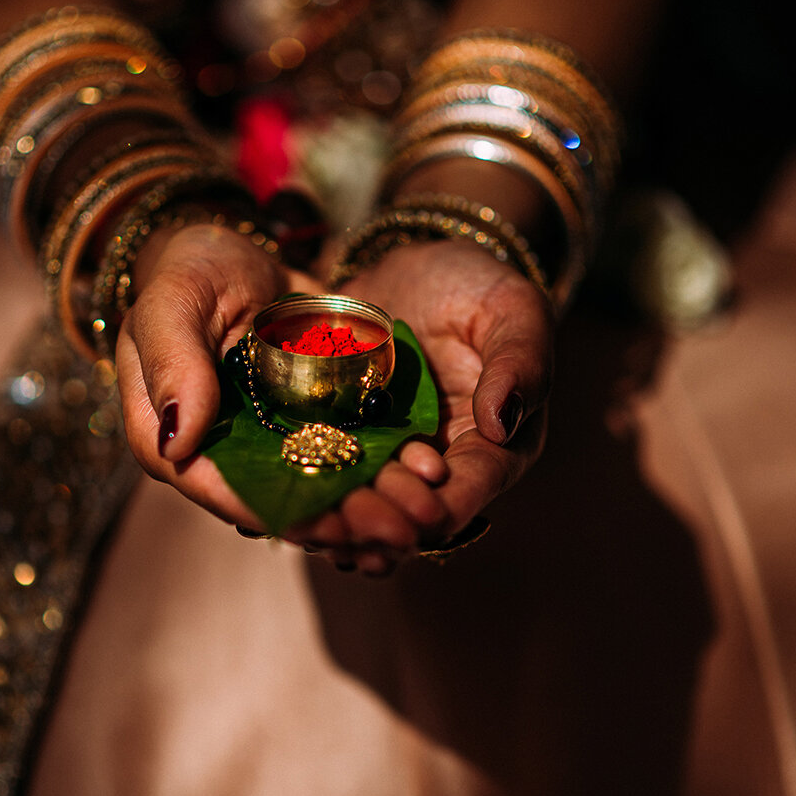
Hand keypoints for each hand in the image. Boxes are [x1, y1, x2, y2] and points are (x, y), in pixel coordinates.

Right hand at [116, 222, 456, 566]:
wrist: (239, 249)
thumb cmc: (193, 270)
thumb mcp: (175, 300)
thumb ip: (172, 363)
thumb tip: (176, 444)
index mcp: (166, 430)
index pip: (204, 481)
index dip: (255, 506)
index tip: (312, 521)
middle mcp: (218, 449)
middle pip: (268, 497)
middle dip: (329, 521)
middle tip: (385, 532)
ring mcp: (267, 441)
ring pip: (313, 483)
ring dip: (364, 506)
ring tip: (413, 521)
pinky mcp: (309, 424)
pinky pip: (344, 451)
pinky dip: (382, 467)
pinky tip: (424, 476)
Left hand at [311, 238, 555, 567]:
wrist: (414, 261)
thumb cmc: (477, 284)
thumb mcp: (511, 308)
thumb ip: (520, 362)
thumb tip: (504, 422)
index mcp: (494, 446)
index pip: (467, 493)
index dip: (435, 513)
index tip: (407, 524)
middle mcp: (442, 463)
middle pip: (408, 511)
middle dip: (374, 527)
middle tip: (340, 534)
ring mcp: (390, 455)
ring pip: (364, 502)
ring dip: (336, 522)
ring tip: (304, 530)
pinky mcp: (347, 438)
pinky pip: (327, 470)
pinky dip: (307, 489)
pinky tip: (275, 501)